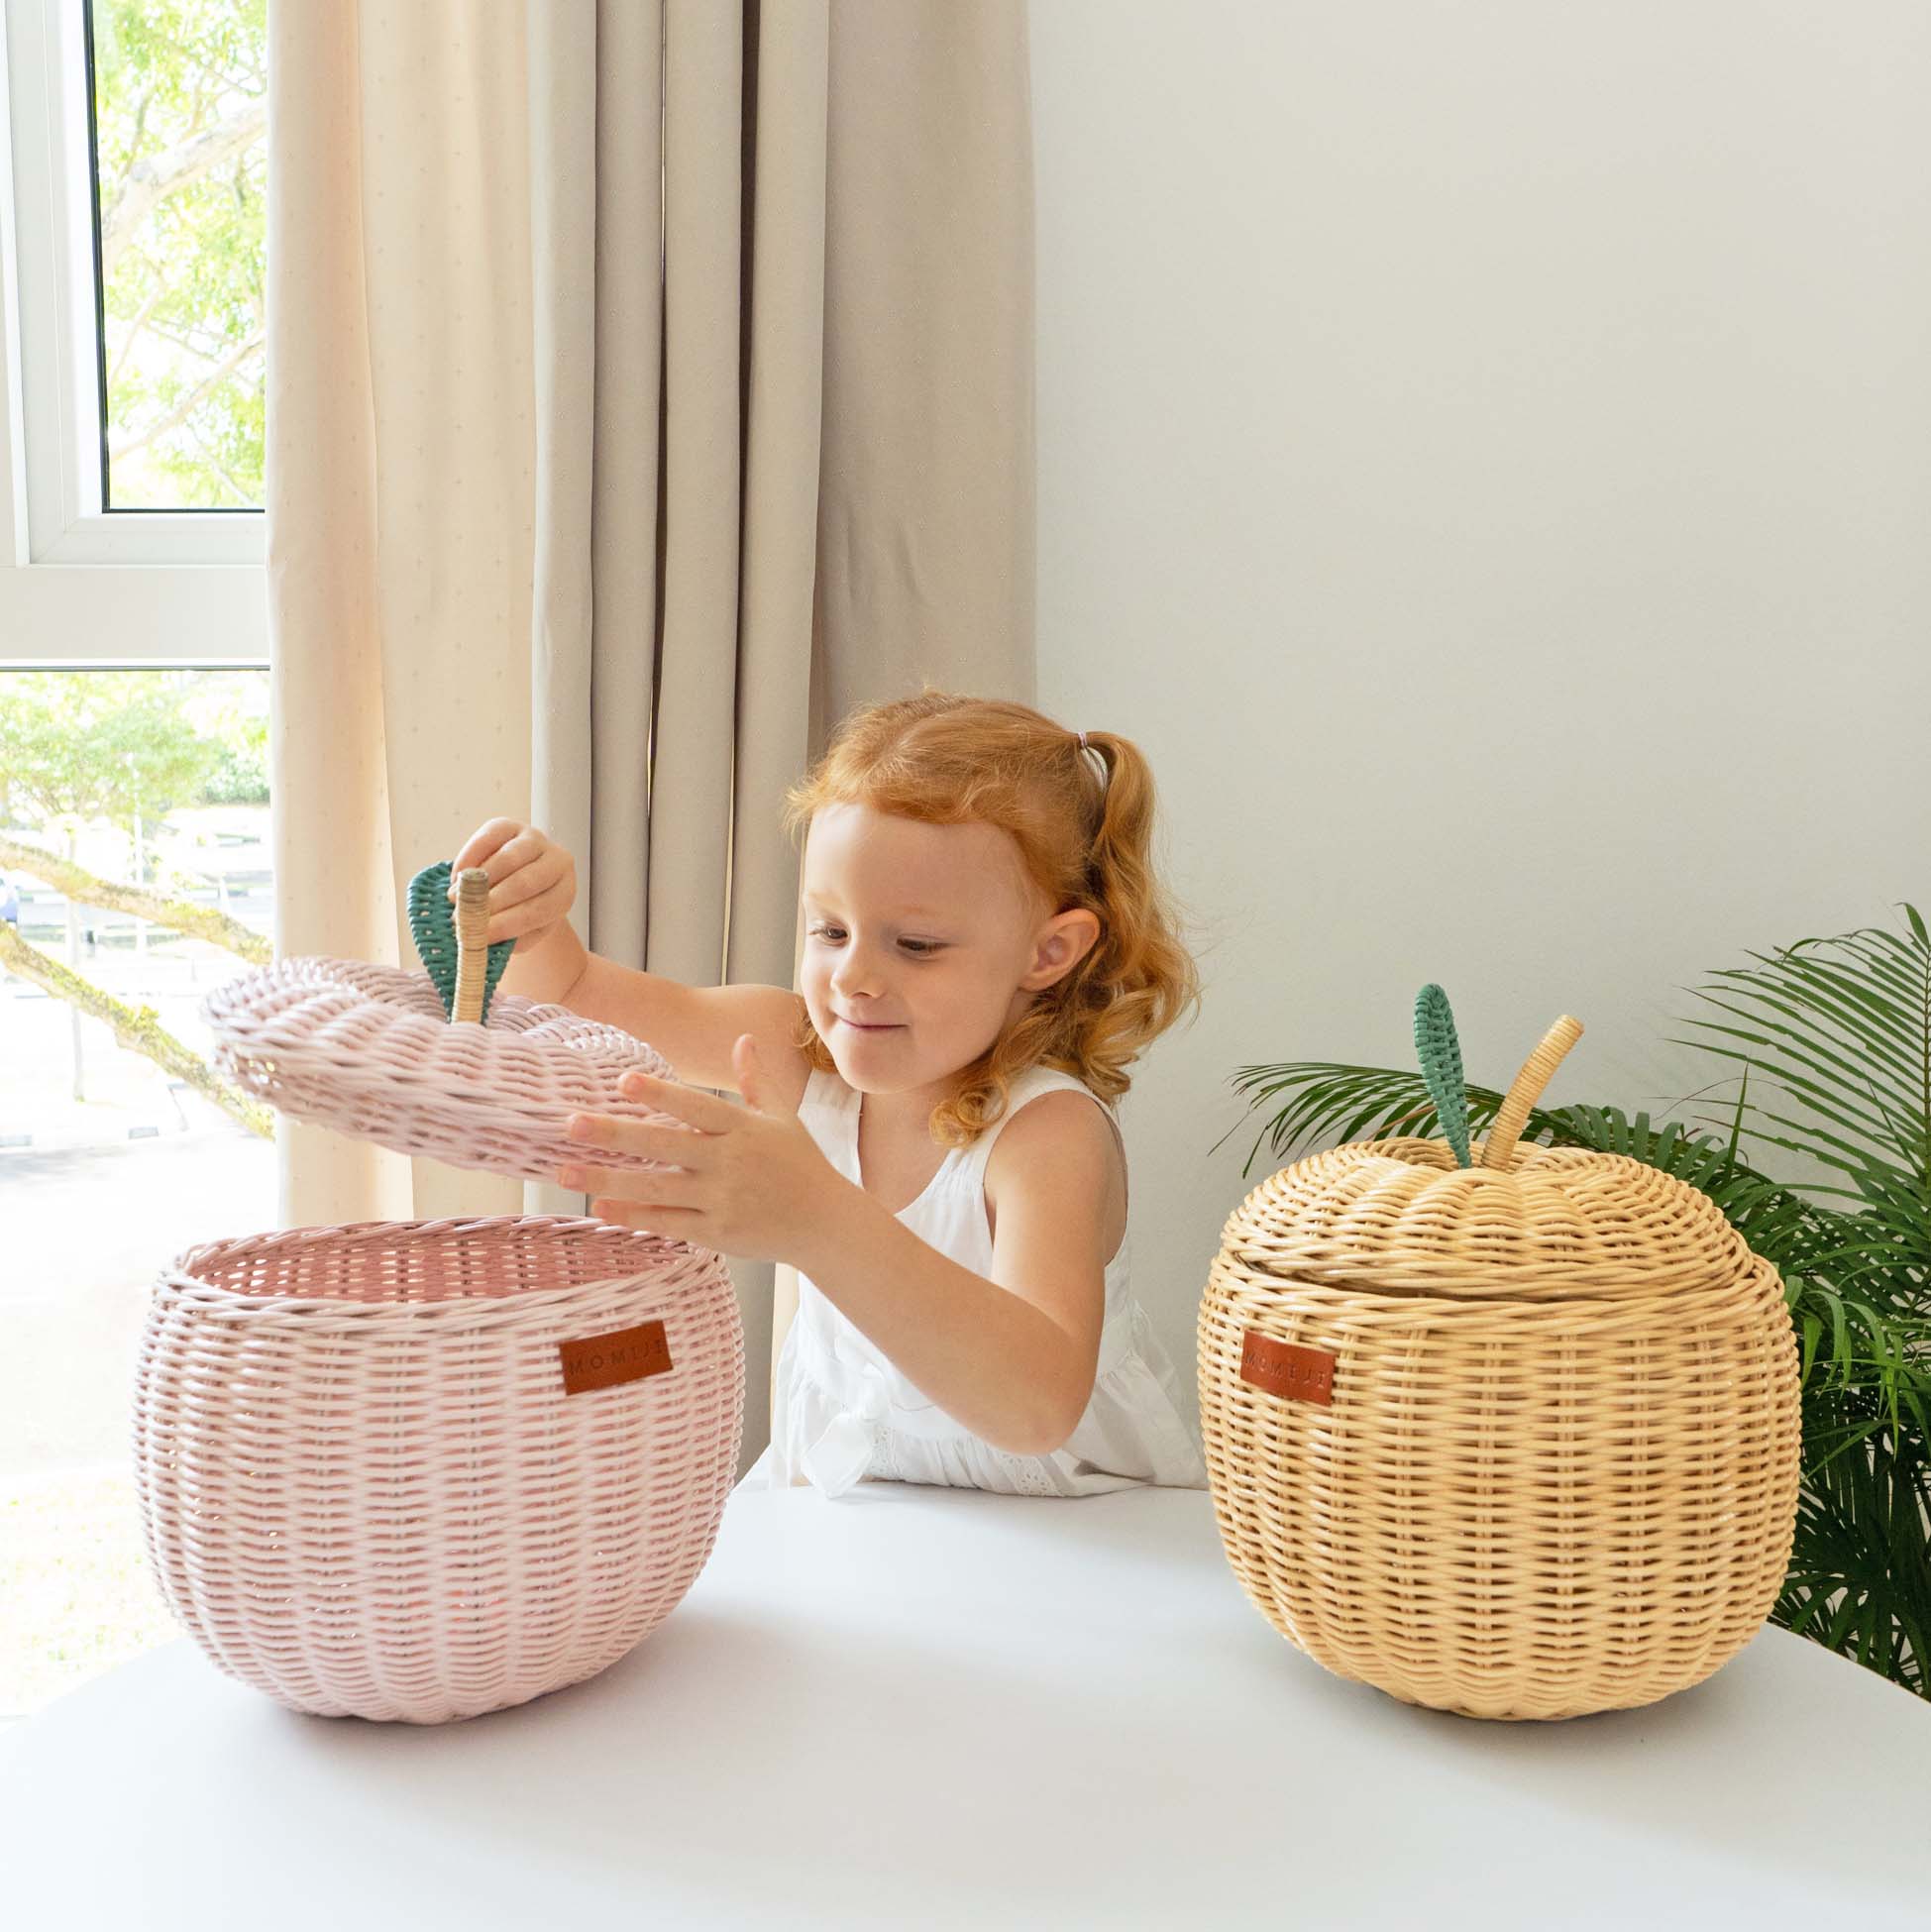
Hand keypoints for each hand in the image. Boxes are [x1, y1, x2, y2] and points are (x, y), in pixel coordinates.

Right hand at [447, 819, 575, 952]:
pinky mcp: (509, 826)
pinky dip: (469, 858)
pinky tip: (458, 876)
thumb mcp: (522, 932)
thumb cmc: (521, 910)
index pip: (539, 910)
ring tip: (456, 898)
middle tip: (463, 917)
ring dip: (478, 881)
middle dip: (492, 901)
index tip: (481, 935)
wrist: (519, 881)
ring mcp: (534, 840)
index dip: (508, 923)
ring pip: (507, 859)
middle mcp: (557, 862)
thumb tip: (481, 939)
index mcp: (564, 892)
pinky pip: (488, 839)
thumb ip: (508, 938)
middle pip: (525, 882)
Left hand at [555, 1035, 844, 1264]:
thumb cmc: (801, 1165)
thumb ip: (756, 1080)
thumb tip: (743, 1038)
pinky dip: (634, 1216)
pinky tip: (600, 1206)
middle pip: (666, 1145)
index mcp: (744, 1129)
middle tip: (571, 1124)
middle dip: (616, 1134)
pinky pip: (668, 1223)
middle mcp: (730, 1162)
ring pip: (657, 1188)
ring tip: (566, 1170)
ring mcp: (722, 1200)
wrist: (826, 1224)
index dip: (660, 1094)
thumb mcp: (783, 1118)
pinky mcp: (717, 1233)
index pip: (696, 1106)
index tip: (622, 1080)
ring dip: (609, 1179)